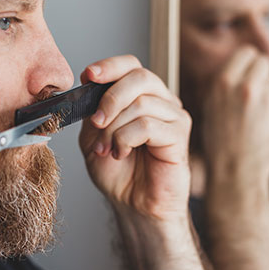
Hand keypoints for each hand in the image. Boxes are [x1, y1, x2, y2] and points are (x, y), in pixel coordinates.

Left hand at [78, 55, 191, 223]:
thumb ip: (93, 109)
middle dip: (110, 98)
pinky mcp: (180, 135)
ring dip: (114, 127)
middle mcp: (161, 100)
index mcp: (141, 95)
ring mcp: (174, 116)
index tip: (89, 76)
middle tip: (96, 122)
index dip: (109, 66)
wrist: (133, 203)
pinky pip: (148, 125)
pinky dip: (126, 139)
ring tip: (106, 148)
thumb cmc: (118, 172)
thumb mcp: (94, 135)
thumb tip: (89, 86)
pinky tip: (121, 153)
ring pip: (141, 104)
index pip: (130, 65)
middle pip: (139, 77)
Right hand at [202, 47, 268, 187]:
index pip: (246, 53)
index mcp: (222, 82)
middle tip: (256, 90)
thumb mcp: (212, 106)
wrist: (235, 172)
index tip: (248, 75)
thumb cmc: (221, 142)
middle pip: (264, 61)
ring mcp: (265, 99)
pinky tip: (264, 123)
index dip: (249, 64)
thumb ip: (228, 83)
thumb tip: (244, 66)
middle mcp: (244, 86)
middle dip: (262, 73)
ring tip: (256, 114)